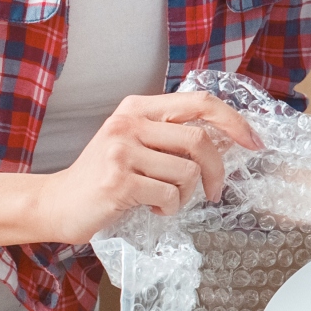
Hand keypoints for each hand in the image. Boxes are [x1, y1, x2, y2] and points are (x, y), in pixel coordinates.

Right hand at [32, 93, 262, 243]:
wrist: (56, 204)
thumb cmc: (103, 178)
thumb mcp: (134, 143)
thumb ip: (169, 135)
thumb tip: (226, 140)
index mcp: (137, 107)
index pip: (200, 102)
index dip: (234, 121)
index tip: (254, 142)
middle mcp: (129, 122)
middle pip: (199, 140)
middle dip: (216, 171)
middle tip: (215, 192)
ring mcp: (122, 150)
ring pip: (186, 172)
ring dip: (185, 195)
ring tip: (164, 199)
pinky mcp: (119, 180)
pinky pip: (168, 195)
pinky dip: (168, 208)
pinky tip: (150, 208)